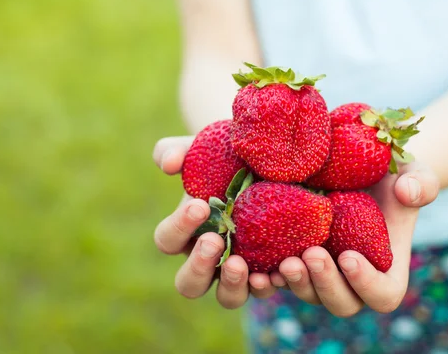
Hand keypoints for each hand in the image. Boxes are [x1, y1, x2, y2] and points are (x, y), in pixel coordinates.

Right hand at [152, 137, 279, 308]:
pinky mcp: (267, 271)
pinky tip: (279, 270)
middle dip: (199, 266)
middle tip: (215, 241)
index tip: (200, 205)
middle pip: (189, 284)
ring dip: (232, 286)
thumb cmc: (224, 156)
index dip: (178, 227)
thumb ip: (176, 151)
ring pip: (227, 298)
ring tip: (243, 266)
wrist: (266, 162)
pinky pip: (265, 290)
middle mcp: (209, 259)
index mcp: (185, 234)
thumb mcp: (200, 148)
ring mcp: (238, 270)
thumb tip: (169, 165)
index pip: (168, 240)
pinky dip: (270, 284)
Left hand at [266, 162, 439, 316]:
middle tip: (311, 254)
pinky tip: (256, 264)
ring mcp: (323, 273)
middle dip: (326, 284)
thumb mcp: (413, 171)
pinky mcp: (298, 259)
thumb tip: (408, 192)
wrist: (358, 169)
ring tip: (285, 260)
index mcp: (387, 267)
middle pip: (342, 303)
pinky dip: (269, 278)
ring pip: (310, 295)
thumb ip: (421, 182)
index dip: (367, 284)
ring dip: (297, 283)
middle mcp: (354, 278)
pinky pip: (282, 280)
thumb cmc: (392, 174)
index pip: (383, 294)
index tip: (349, 255)